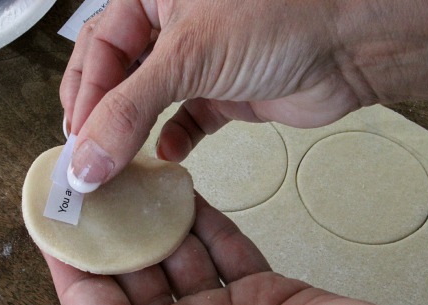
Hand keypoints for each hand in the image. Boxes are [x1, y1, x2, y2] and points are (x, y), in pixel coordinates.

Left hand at [0, 195, 427, 304]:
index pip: (89, 295)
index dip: (67, 252)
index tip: (52, 211)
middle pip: (131, 266)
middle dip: (114, 224)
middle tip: (96, 180)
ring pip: (176, 251)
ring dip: (158, 216)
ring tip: (136, 175)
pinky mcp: (259, 292)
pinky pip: (220, 246)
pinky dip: (203, 219)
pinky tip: (186, 191)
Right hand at [60, 0, 427, 193]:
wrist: (352, 43)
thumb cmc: (281, 16)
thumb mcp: (188, 55)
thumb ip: (129, 111)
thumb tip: (85, 160)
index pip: (100, 48)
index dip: (84, 94)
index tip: (75, 141)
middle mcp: (174, 28)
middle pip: (120, 76)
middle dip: (103, 117)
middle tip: (88, 156)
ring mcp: (201, 63)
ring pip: (150, 102)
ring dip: (133, 133)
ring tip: (116, 164)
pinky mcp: (225, 94)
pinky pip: (187, 121)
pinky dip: (175, 141)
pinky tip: (167, 156)